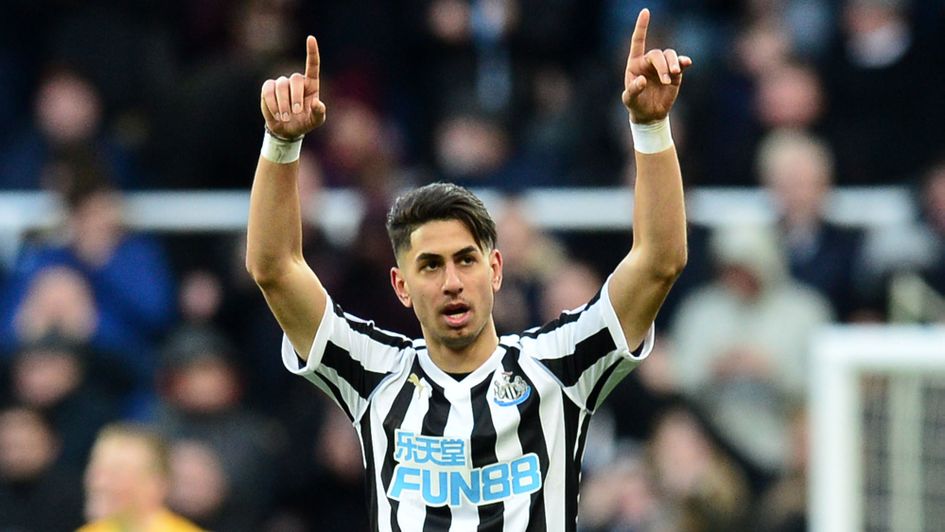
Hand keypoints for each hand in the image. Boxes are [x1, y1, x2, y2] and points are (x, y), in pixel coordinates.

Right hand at [261, 36, 326, 137]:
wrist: (287, 129)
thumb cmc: (305, 122)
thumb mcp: (316, 121)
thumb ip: (319, 112)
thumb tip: (317, 103)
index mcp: (311, 84)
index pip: (312, 65)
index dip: (312, 51)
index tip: (311, 38)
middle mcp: (296, 81)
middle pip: (295, 79)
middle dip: (296, 97)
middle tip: (297, 112)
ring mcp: (282, 84)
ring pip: (281, 86)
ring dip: (283, 104)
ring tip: (286, 118)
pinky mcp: (269, 89)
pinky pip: (268, 90)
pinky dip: (272, 103)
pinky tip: (277, 115)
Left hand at [621, 9, 691, 123]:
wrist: (650, 115)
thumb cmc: (636, 105)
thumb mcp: (629, 100)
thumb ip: (633, 90)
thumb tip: (643, 80)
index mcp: (635, 63)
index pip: (638, 41)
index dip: (642, 26)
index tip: (646, 11)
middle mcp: (649, 62)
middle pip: (657, 54)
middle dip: (662, 65)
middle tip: (665, 80)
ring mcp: (663, 66)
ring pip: (670, 55)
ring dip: (673, 63)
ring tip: (673, 75)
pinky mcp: (675, 74)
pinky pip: (680, 63)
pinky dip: (683, 62)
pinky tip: (686, 63)